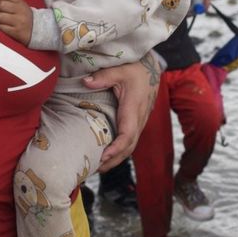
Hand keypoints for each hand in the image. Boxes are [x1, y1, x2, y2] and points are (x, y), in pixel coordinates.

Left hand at [0, 0, 31, 42]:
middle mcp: (21, 11)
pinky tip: (5, 26)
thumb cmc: (25, 17)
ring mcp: (19, 21)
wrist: (38, 30)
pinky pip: (1, 27)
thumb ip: (9, 1)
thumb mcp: (21, 5)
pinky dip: (1, 27)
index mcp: (21, 3)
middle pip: (1, 5)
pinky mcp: (16, 31)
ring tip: (3, 20)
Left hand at [85, 54, 159, 169]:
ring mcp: (140, 122)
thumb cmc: (136, 68)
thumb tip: (85, 82)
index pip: (128, 133)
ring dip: (116, 159)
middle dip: (113, 160)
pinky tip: (106, 157)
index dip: (117, 147)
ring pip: (130, 146)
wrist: (151, 68)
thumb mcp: (120, 69)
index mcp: (134, 107)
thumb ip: (104, 76)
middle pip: (129, 146)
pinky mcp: (137, 123)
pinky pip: (130, 141)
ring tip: (98, 168)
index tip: (103, 156)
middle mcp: (139, 118)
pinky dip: (119, 152)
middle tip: (94, 168)